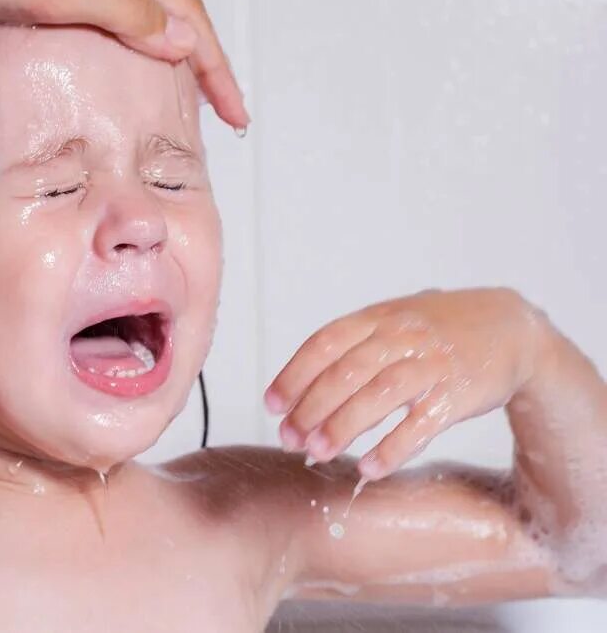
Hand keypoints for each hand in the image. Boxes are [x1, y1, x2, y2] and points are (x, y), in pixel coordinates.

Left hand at [0, 0, 248, 128]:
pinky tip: (117, 72)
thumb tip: (179, 40)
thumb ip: (118, 10)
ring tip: (181, 98)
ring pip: (139, 9)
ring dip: (166, 52)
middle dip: (200, 59)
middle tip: (220, 110)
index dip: (214, 65)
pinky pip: (103, 12)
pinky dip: (124, 45)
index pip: (185, 11)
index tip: (232, 111)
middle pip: (172, 6)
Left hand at [266, 288, 548, 479]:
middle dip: (311, 409)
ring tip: (317, 454)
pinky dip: (393, 448)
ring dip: (343, 428)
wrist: (512, 328)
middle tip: (289, 439)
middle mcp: (401, 337)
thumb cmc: (437, 330)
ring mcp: (431, 364)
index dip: (294, 375)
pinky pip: (421, 424)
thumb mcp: (392, 320)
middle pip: (345, 374)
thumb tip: (294, 390)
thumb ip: (349, 346)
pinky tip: (369, 467)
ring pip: (379, 396)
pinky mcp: (458, 393)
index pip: (324, 343)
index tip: (272, 406)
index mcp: (378, 318)